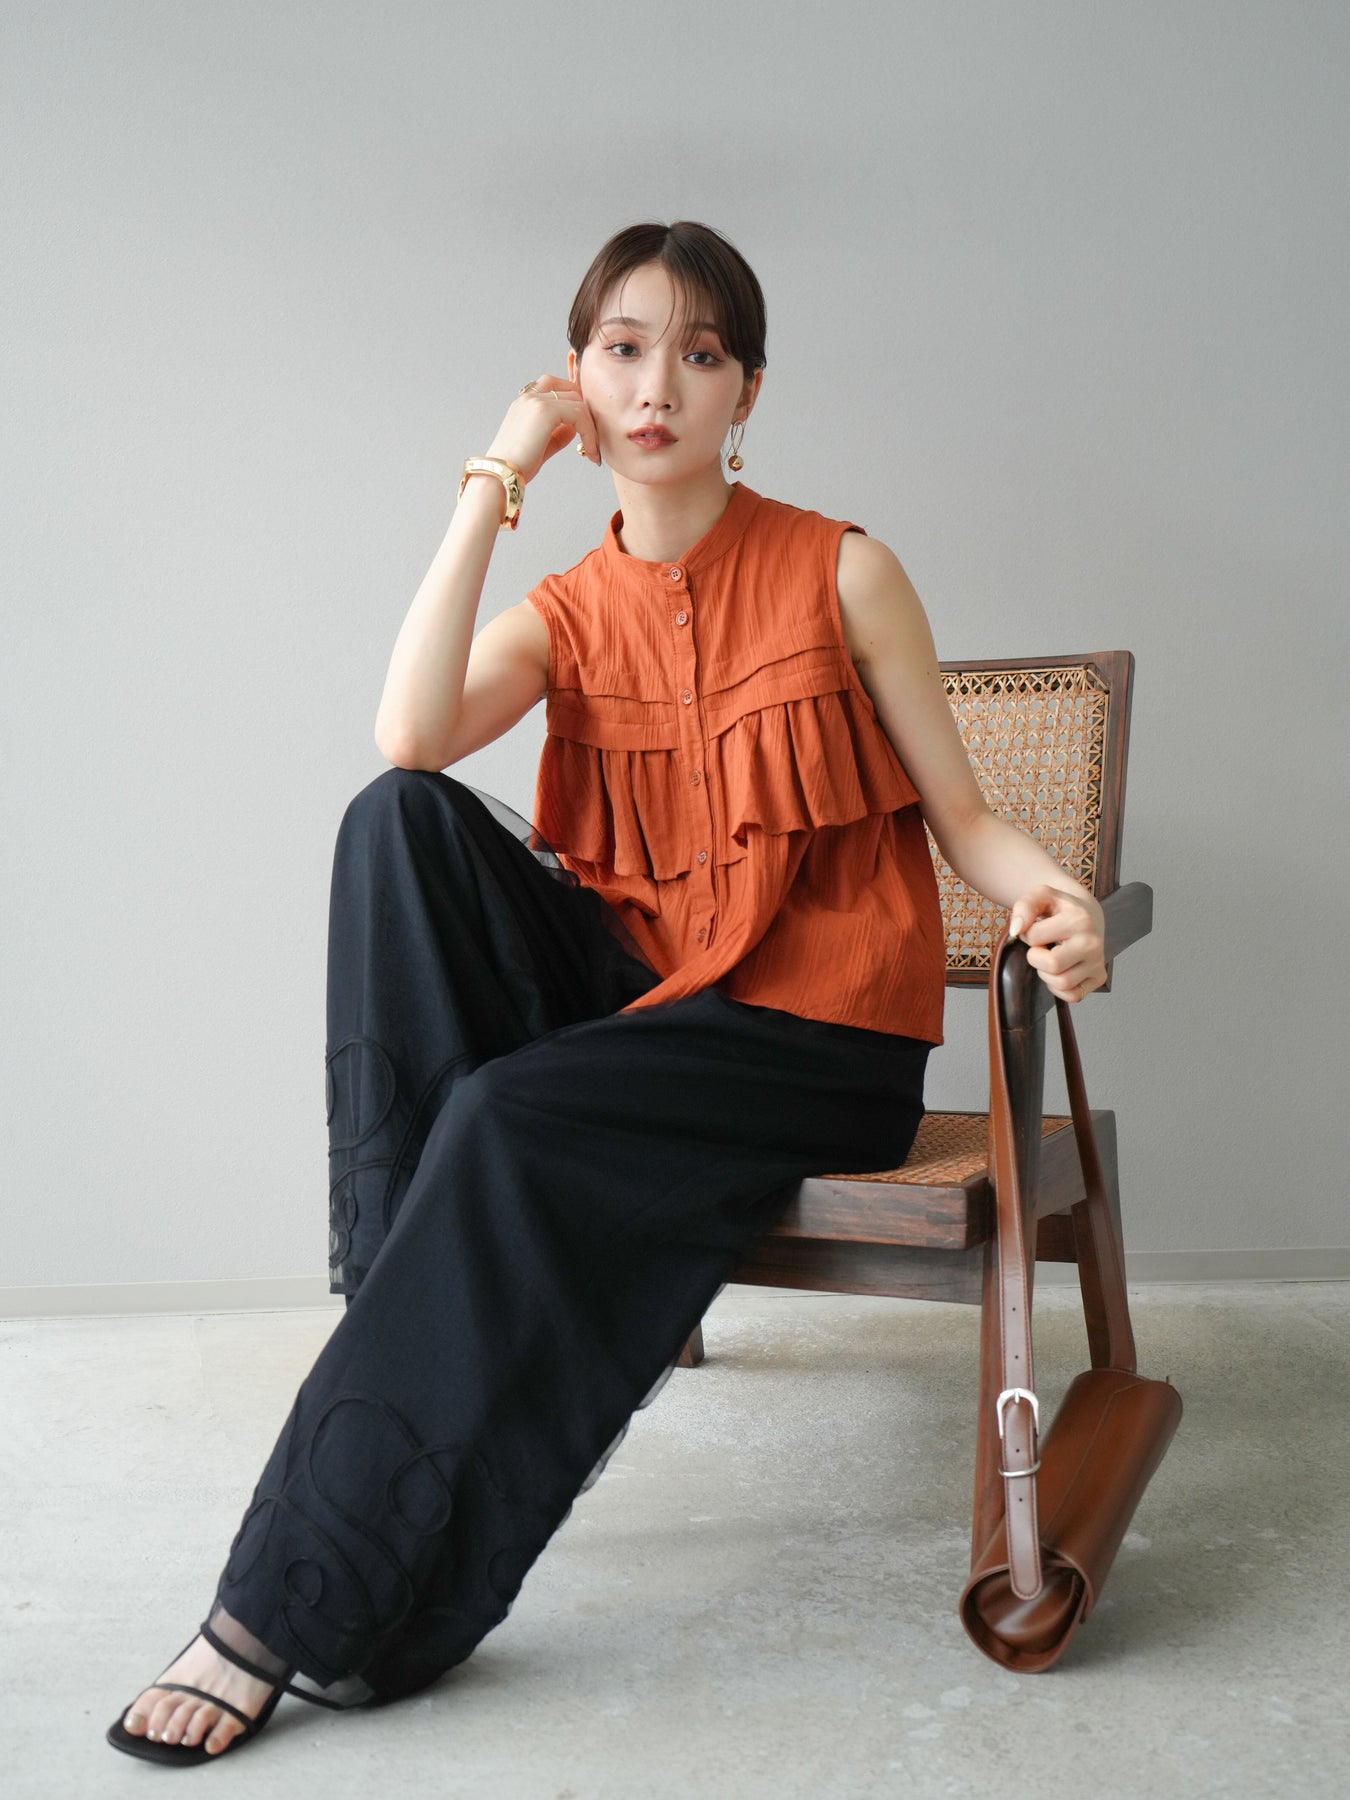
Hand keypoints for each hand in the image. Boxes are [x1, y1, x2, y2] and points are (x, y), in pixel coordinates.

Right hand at [484, 373, 600, 484]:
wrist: (502, 473)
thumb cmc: (517, 465)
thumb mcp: (541, 446)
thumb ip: (557, 434)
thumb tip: (574, 428)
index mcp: (525, 402)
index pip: (557, 388)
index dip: (575, 404)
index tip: (585, 429)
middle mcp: (530, 396)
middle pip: (571, 391)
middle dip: (586, 415)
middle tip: (593, 440)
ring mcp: (536, 400)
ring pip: (578, 402)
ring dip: (590, 426)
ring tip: (593, 450)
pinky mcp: (545, 410)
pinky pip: (579, 414)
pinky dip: (589, 433)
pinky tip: (590, 451)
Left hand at [1007, 884, 1106, 1002]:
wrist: (1087, 915)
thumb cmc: (1060, 908)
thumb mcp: (1041, 896)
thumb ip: (1024, 907)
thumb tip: (1015, 931)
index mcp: (1079, 920)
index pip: (1034, 938)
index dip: (1027, 934)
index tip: (1036, 928)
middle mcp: (1093, 943)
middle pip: (1052, 965)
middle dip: (1036, 958)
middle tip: (1041, 947)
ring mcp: (1098, 962)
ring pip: (1061, 983)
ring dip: (1046, 973)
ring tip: (1051, 957)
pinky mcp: (1099, 977)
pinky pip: (1072, 995)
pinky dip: (1059, 988)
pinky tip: (1060, 970)